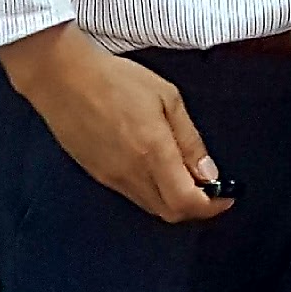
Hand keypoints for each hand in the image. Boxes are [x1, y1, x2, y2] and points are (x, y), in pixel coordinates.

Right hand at [0, 22, 231, 224]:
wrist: (63, 78)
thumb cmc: (116, 80)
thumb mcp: (168, 99)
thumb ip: (190, 140)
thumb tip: (209, 174)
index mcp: (152, 153)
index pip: (186, 202)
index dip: (212, 207)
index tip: (227, 198)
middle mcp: (130, 174)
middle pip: (169, 213)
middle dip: (196, 208)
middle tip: (212, 191)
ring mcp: (110, 178)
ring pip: (150, 206)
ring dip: (174, 201)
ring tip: (188, 177)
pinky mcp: (96, 175)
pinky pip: (131, 195)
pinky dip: (153, 192)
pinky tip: (160, 171)